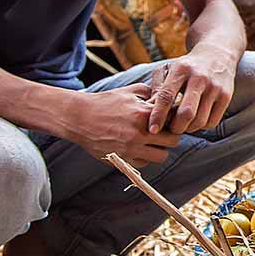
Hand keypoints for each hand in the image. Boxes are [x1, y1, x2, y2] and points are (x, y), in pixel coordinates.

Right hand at [66, 83, 180, 166]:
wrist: (79, 118)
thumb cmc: (105, 102)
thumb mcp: (128, 92)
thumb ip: (150, 93)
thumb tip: (168, 98)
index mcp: (143, 114)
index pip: (174, 121)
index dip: (175, 120)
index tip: (170, 120)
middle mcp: (139, 133)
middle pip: (173, 141)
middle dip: (171, 136)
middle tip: (165, 133)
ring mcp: (131, 149)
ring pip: (161, 156)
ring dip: (160, 149)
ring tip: (153, 142)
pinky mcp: (122, 159)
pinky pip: (144, 164)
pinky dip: (145, 158)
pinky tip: (139, 148)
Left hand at [145, 47, 236, 134]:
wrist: (218, 55)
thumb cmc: (187, 67)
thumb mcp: (168, 69)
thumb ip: (156, 88)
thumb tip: (149, 109)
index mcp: (181, 69)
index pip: (167, 96)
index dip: (158, 115)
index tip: (152, 129)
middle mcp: (199, 78)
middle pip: (186, 113)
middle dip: (175, 127)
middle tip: (170, 129)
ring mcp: (215, 87)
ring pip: (199, 120)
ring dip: (188, 129)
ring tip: (182, 125)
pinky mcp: (226, 95)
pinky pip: (212, 122)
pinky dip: (201, 126)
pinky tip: (196, 120)